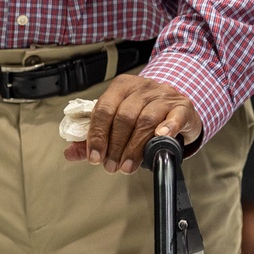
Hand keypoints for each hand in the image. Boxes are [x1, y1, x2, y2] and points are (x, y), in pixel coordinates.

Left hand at [63, 74, 200, 174]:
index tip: (95, 157)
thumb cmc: (144, 115)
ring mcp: (163, 95)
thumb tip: (70, 153)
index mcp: (121, 87)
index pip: (104, 109)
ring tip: (127, 166)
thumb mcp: (118, 122)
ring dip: (135, 147)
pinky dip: (167, 128)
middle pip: (124, 116)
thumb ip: (95, 137)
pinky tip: (160, 139)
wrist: (177, 106)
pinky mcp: (182, 107)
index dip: (98, 135)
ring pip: (146, 119)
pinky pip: (175, 116)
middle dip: (115, 145)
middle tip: (111, 166)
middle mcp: (142, 87)